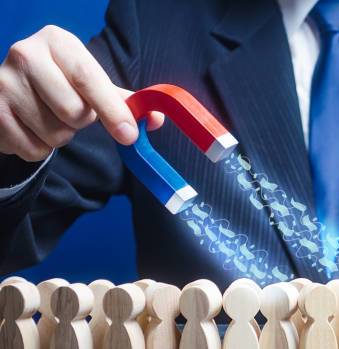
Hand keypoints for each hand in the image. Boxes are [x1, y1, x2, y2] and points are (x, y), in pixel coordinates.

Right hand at [0, 25, 163, 161]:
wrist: (12, 91)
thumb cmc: (61, 84)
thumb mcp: (90, 83)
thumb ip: (123, 101)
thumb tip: (155, 119)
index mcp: (57, 42)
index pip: (89, 79)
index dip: (112, 111)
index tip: (129, 135)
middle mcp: (25, 55)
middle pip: (73, 112)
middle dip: (81, 122)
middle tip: (71, 110)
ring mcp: (3, 83)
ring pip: (55, 134)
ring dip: (61, 136)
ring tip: (49, 117)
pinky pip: (33, 149)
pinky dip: (40, 148)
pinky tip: (32, 128)